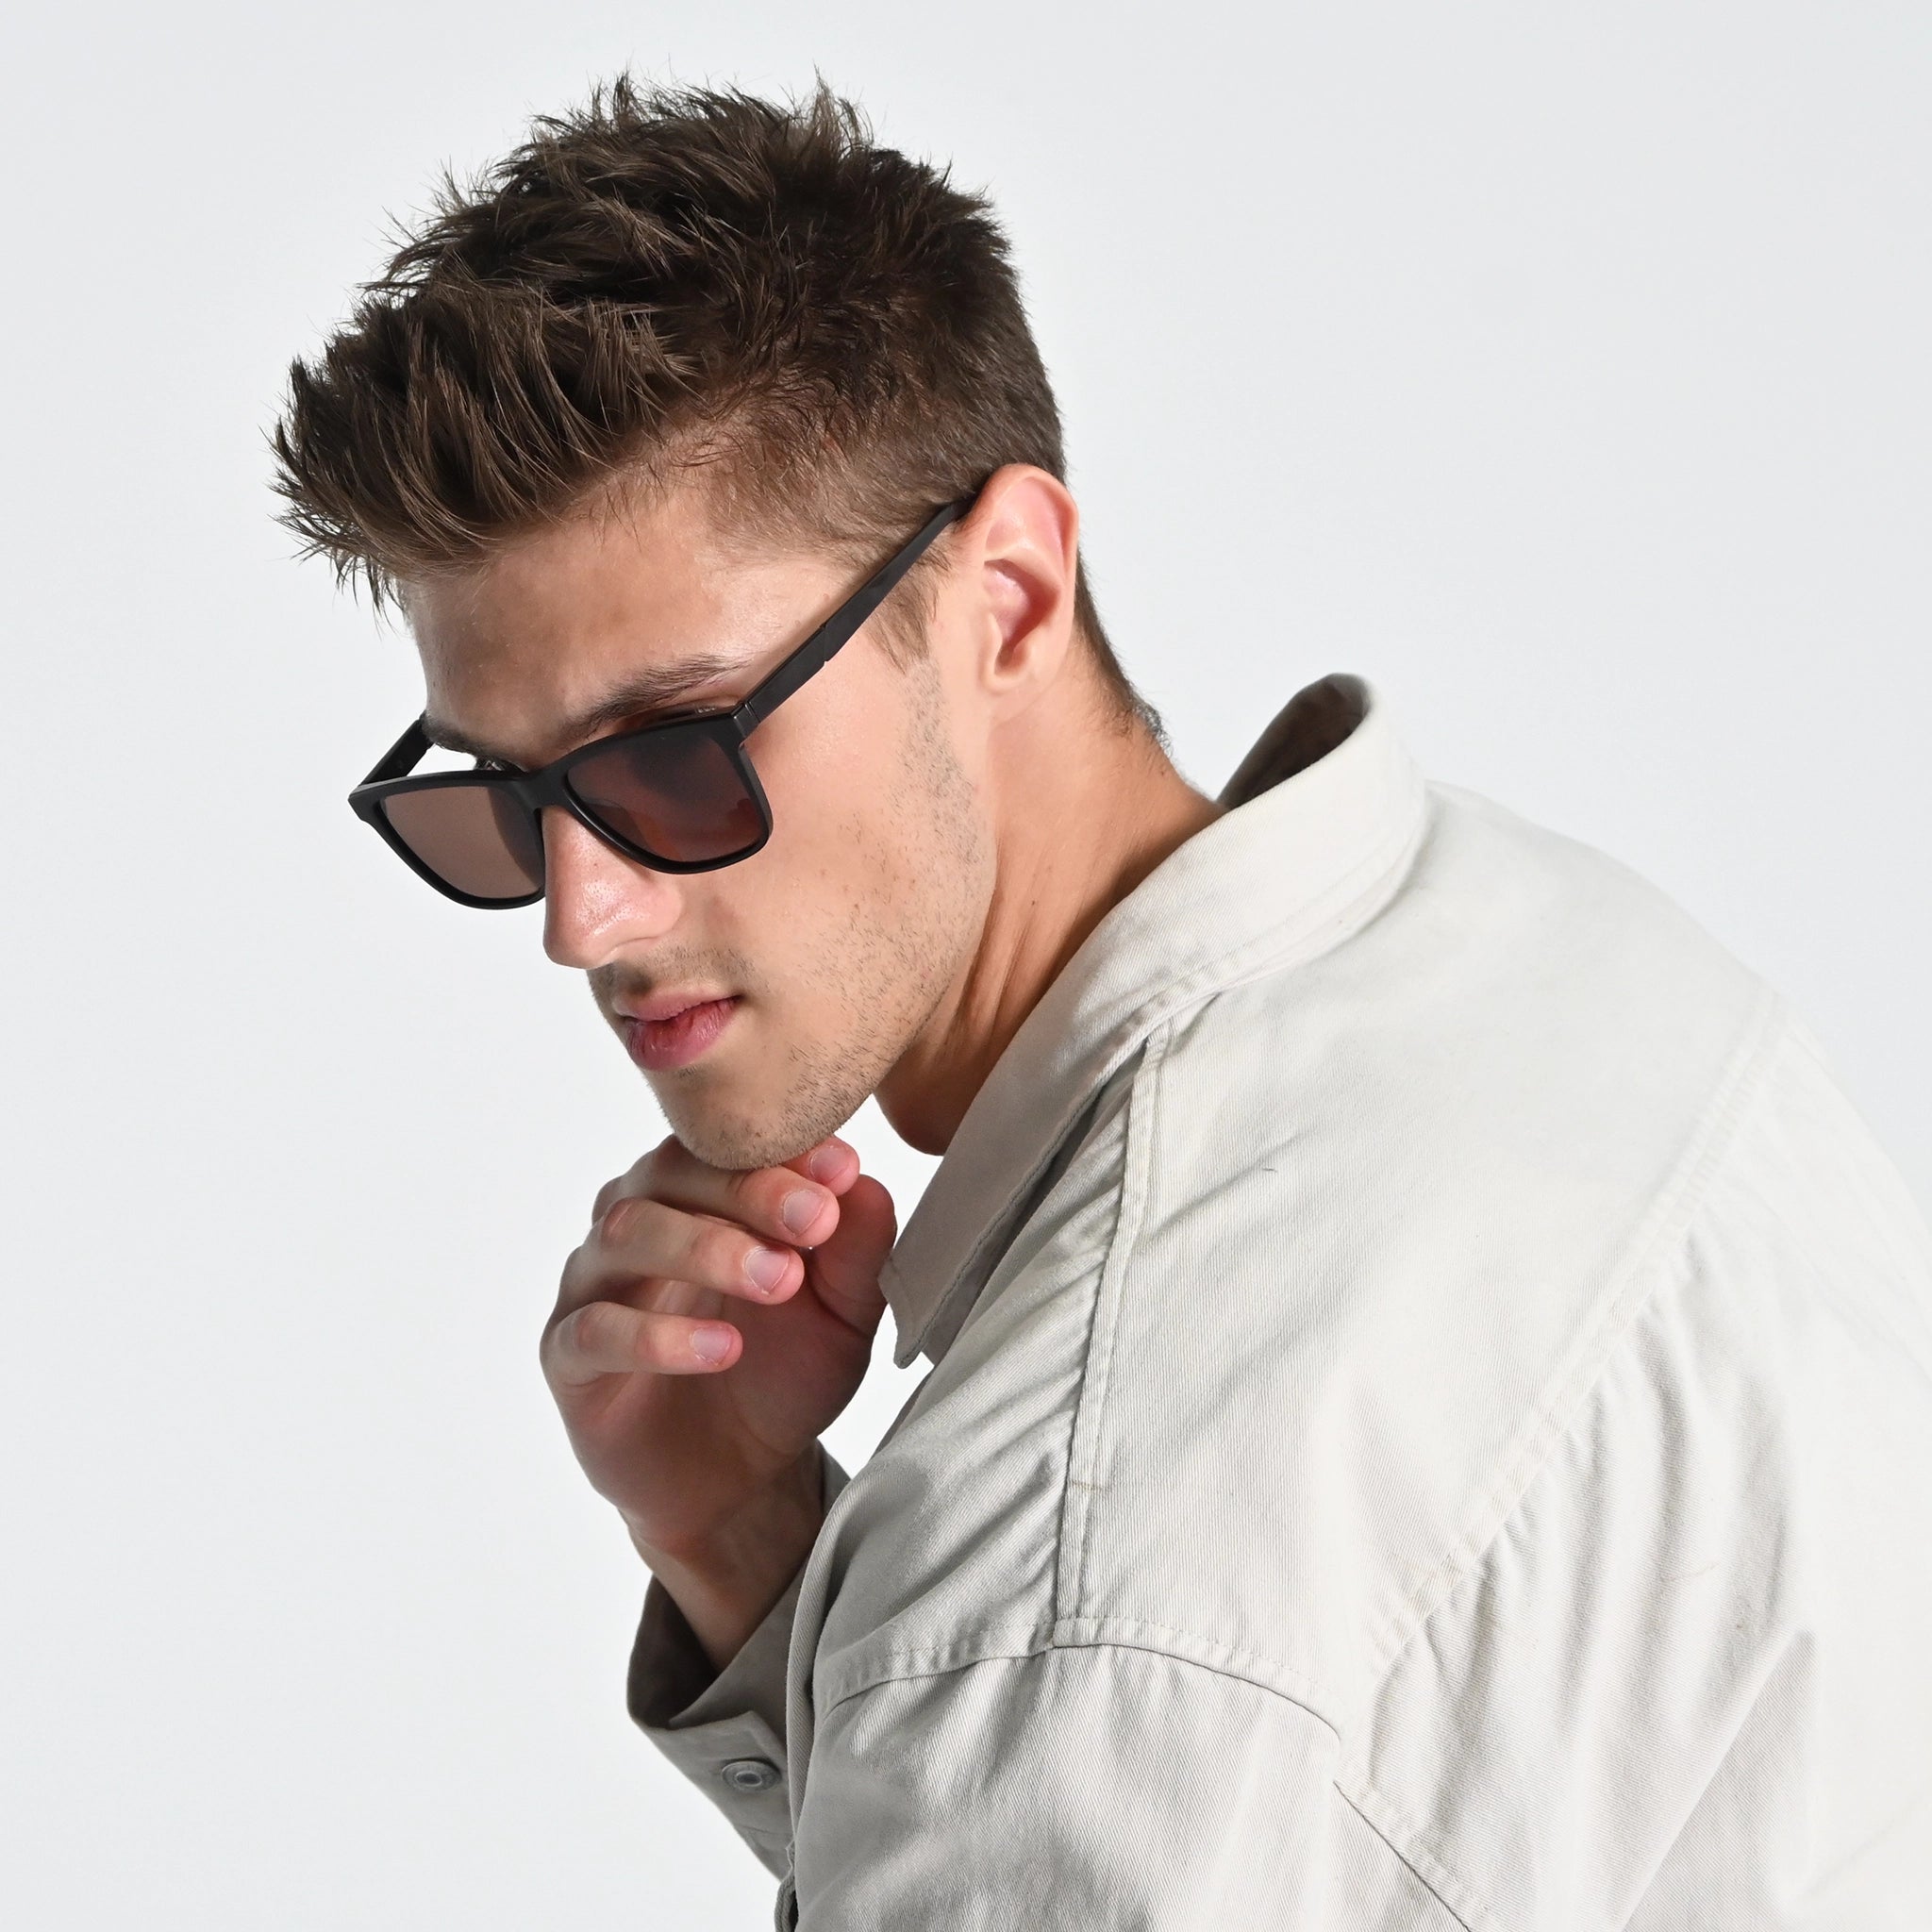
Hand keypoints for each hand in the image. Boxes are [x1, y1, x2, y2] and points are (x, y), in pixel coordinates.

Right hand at [539, 1132, 895, 1571]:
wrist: (740, 1477)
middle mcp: (638, 1220)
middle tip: (814, 1220)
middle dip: (748, 1190)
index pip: (726, 1144)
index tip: (842, 1169)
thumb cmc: (784, 1370)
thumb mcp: (843, 1313)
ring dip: (706, 1249)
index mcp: (699, 1193)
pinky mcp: (567, 1357)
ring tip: (777, 1282)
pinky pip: (594, 1330)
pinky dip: (658, 1335)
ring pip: (626, 1235)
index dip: (783, 1149)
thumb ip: (855, 1250)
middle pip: (670, 1173)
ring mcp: (595, 1285)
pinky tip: (722, 1348)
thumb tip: (866, 1183)